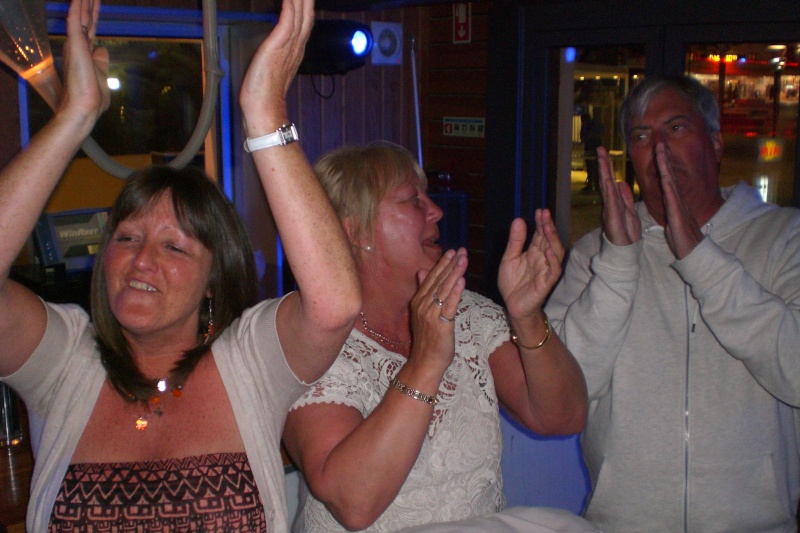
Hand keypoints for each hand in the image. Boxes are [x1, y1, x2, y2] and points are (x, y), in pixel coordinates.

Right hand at [59, 0, 109, 128]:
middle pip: (85, 18)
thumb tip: (103, 50)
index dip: (93, 14)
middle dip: (88, 3)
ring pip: (80, 14)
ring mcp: (76, 43)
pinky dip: (76, 6)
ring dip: (83, 1)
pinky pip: (74, 19)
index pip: (91, 28)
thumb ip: (101, 62)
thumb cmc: (94, 97)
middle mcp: (79, 45)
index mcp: (85, 53)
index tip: (95, 2)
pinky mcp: (74, 43)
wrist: (86, 106)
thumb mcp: (102, 75)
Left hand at [239, 0, 313, 130]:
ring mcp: (288, 47)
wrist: (264, 107)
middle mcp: (296, 46)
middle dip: (308, 1)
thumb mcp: (272, 65)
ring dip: (301, 0)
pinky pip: (287, 22)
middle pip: (307, 16)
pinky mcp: (277, 47)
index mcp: (296, 50)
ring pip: (300, 16)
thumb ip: (277, 52)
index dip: (306, 6)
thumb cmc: (264, 90)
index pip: (304, 22)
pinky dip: (289, 7)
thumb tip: (273, 42)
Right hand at [408, 249, 467, 372]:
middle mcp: (423, 305)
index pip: (431, 278)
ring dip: (454, 273)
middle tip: (461, 250)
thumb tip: (423, 271)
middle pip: (438, 280)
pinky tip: (462, 281)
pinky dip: (456, 292)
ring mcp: (431, 314)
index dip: (442, 264)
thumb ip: (424, 291)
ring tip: (463, 260)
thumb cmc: (427, 339)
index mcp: (418, 301)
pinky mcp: (441, 325)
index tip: (452, 251)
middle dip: (450, 264)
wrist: (425, 362)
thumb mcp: (423, 312)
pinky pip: (449, 306)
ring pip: (444, 290)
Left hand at [498, 211, 562, 320]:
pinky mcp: (546, 283)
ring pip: (555, 252)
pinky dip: (552, 261)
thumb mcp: (509, 259)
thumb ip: (515, 241)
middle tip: (544, 213)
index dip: (540, 222)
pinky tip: (547, 250)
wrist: (512, 306)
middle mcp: (543, 259)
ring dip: (552, 239)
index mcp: (534, 252)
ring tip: (547, 227)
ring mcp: (546, 270)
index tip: (540, 210)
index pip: (540, 234)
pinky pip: (554, 271)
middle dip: (547, 226)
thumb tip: (519, 220)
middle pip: (549, 240)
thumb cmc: (512, 283)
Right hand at [599, 147, 640, 245]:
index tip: (605, 152)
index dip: (608, 166)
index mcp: (616, 201)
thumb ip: (625, 198)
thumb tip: (620, 183)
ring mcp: (610, 210)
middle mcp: (610, 204)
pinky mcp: (612, 219)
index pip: (611, 180)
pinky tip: (609, 180)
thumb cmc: (627, 234)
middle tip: (601, 149)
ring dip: (604, 173)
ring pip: (607, 188)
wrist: (626, 252)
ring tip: (602, 158)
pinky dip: (609, 191)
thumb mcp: (630, 212)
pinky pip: (611, 202)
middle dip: (604, 165)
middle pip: (606, 180)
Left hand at [656, 142, 703, 258]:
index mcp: (674, 200)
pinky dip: (668, 186)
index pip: (667, 178)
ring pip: (670, 181)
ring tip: (660, 152)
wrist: (693, 251)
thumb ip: (671, 207)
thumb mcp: (674, 217)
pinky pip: (672, 198)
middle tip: (659, 142)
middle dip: (664, 158)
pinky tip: (664, 176)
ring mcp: (678, 205)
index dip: (662, 164)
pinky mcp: (677, 214)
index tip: (657, 150)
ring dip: (665, 166)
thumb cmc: (682, 236)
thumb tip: (668, 200)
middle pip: (669, 174)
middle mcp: (677, 199)